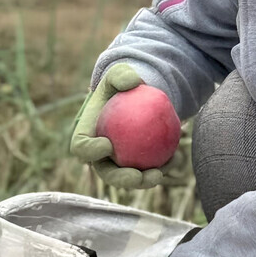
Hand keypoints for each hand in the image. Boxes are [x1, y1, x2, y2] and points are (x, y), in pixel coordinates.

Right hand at [70, 64, 183, 189]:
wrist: (138, 99)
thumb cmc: (124, 86)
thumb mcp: (121, 74)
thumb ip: (122, 75)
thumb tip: (132, 83)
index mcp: (86, 136)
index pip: (81, 147)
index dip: (91, 151)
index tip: (108, 145)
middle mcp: (99, 156)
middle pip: (106, 173)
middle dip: (120, 179)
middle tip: (137, 175)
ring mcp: (118, 164)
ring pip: (129, 179)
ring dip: (143, 182)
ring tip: (158, 174)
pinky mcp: (137, 165)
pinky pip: (148, 171)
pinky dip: (161, 168)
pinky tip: (174, 162)